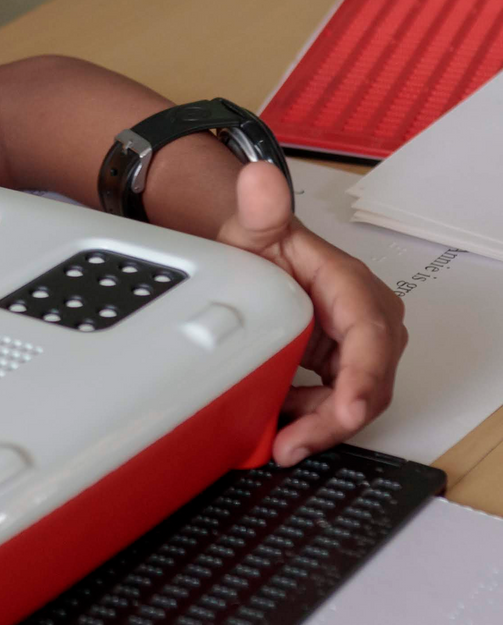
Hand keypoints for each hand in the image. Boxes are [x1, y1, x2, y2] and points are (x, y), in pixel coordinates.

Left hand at [217, 162, 407, 465]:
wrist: (256, 256)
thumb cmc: (264, 245)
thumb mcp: (254, 229)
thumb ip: (259, 209)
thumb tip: (259, 179)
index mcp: (351, 287)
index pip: (370, 337)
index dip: (363, 377)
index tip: (349, 409)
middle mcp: (366, 320)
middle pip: (367, 380)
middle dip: (334, 419)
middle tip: (292, 445)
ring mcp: (356, 347)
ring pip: (353, 401)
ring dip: (319, 426)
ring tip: (279, 443)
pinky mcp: (341, 368)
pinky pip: (335, 405)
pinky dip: (309, 419)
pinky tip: (278, 426)